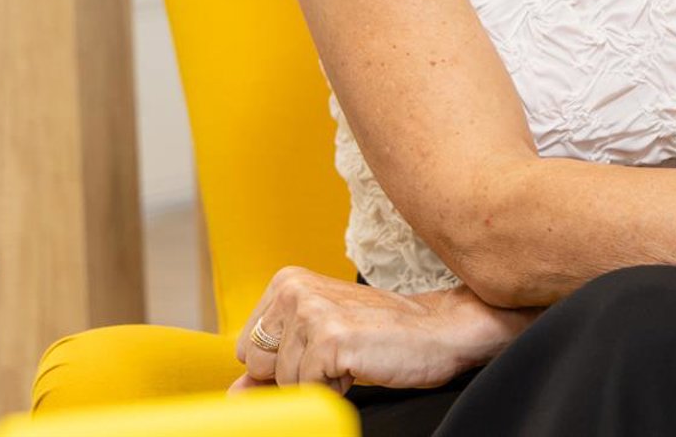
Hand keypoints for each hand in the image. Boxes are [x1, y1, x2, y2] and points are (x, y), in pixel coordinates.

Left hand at [233, 267, 533, 392]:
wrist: (441, 329)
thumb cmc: (383, 333)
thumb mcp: (319, 342)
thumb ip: (272, 365)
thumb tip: (234, 393)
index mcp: (286, 282)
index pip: (248, 349)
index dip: (283, 364)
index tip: (321, 351)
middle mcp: (292, 290)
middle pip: (257, 366)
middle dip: (293, 373)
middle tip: (337, 355)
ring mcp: (310, 312)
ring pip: (283, 382)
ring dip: (318, 382)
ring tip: (352, 358)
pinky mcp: (329, 339)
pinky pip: (307, 389)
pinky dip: (334, 389)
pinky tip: (360, 366)